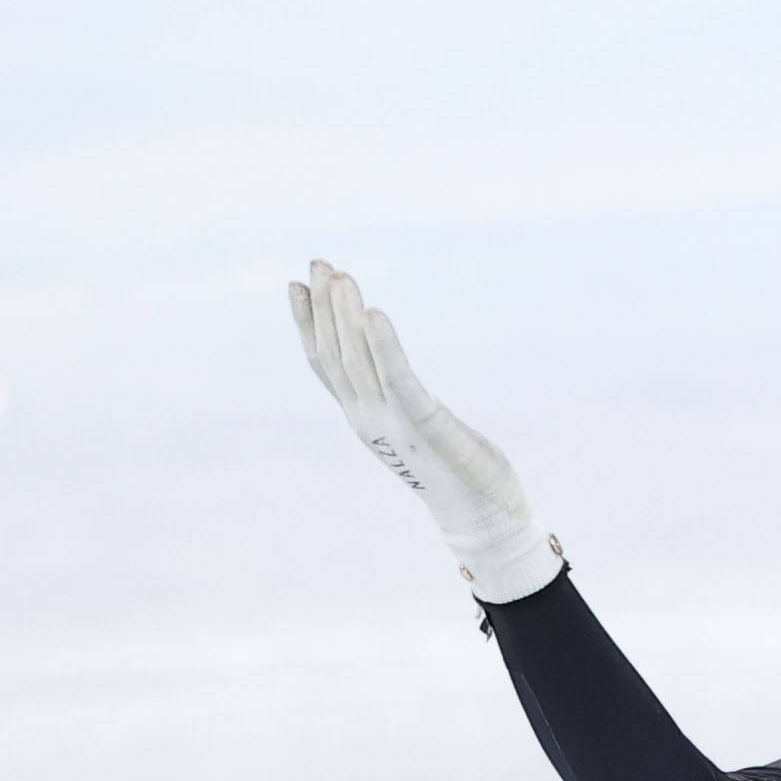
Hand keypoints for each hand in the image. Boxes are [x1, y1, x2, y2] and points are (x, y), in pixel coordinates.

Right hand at [291, 258, 560, 602]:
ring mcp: (392, 424)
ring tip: (343, 277)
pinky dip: (384, 346)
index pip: (324, 363)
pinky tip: (376, 313)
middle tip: (320, 263)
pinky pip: (399, 380)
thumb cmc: (455, 467)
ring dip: (347, 316)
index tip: (298, 285)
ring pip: (358, 360)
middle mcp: (368, 418)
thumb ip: (395, 397)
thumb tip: (388, 367)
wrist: (482, 517)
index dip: (308, 324)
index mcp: (363, 417)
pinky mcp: (425, 426)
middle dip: (326, 306)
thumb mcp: (414, 424)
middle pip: (336, 354)